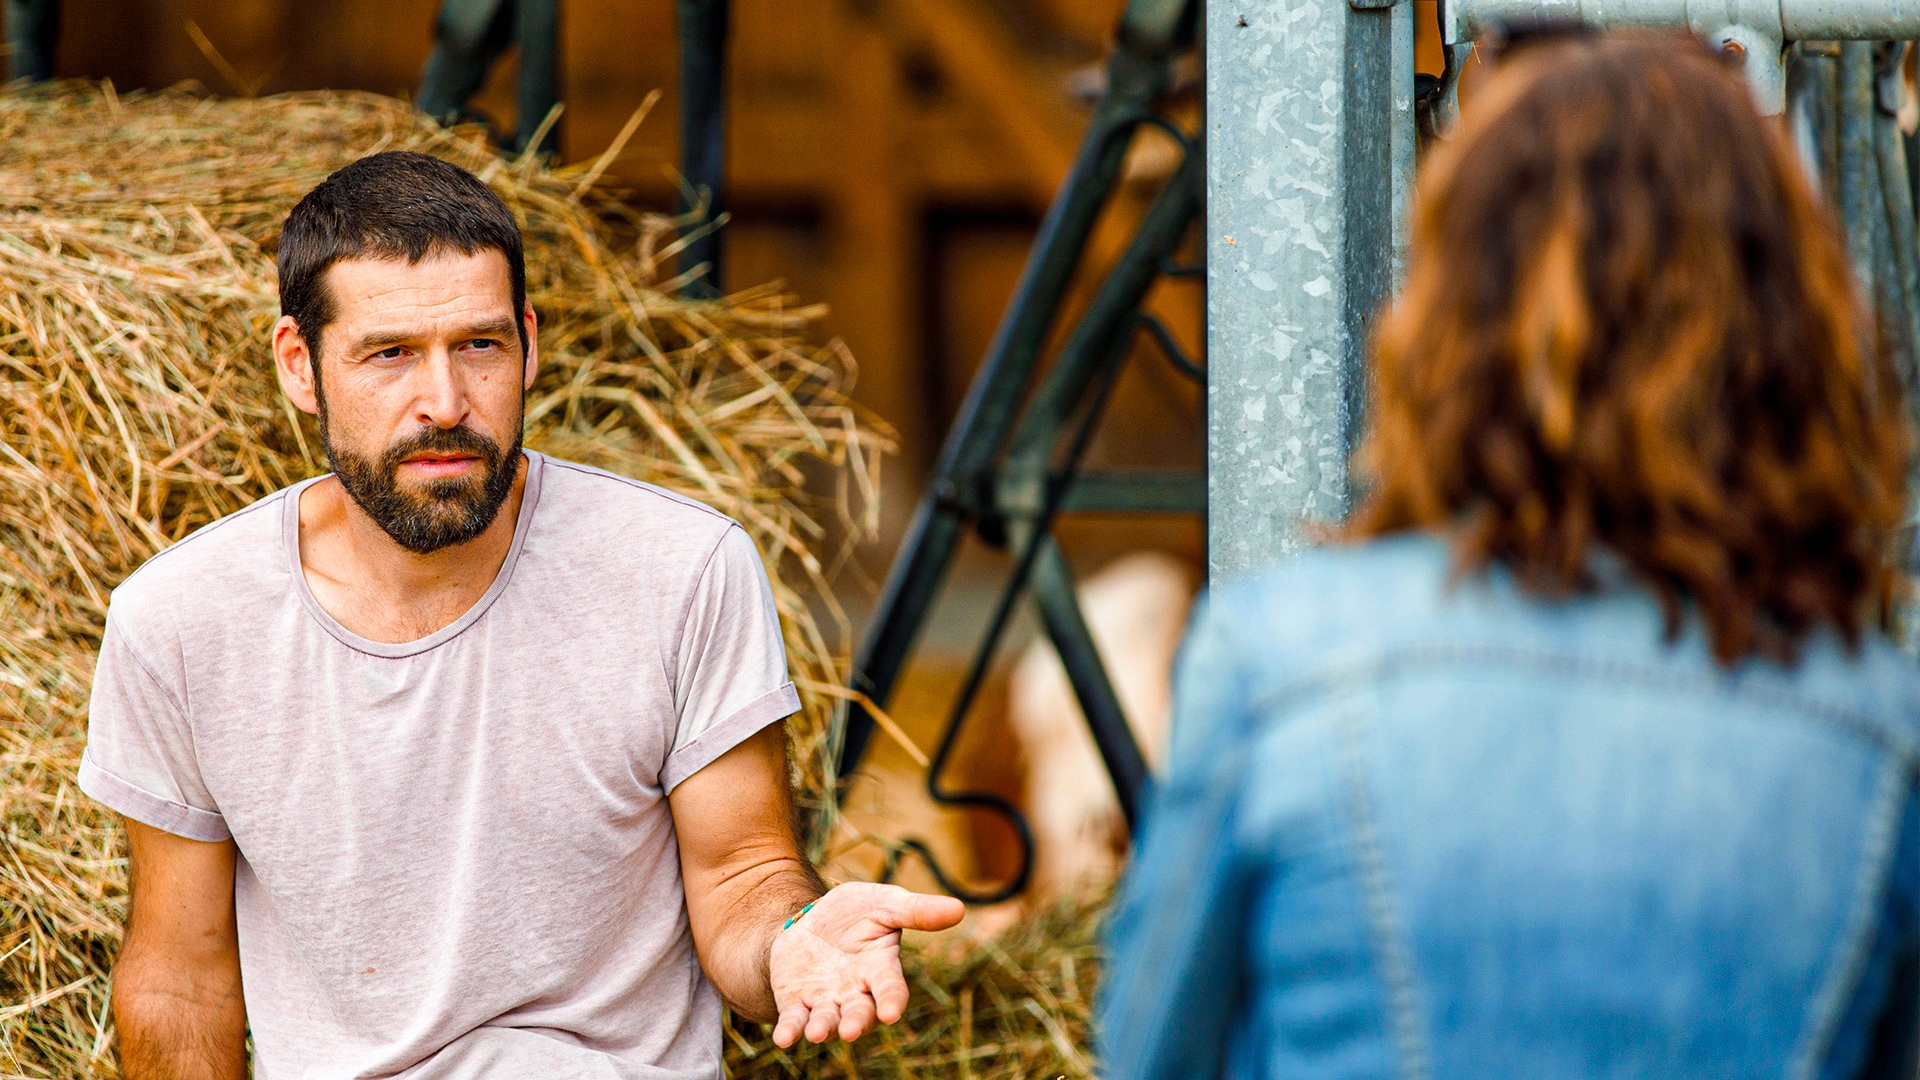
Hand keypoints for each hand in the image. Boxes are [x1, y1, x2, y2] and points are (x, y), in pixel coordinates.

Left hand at [768, 881, 964, 1045]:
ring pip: (827, 1020)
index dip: (891, 1000)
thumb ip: (916, 910)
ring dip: (823, 1029)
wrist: (810, 918)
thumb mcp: (885, 902)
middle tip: (850, 1030)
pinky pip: (795, 1021)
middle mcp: (856, 991)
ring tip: (817, 1034)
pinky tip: (783, 1038)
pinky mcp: (797, 1002)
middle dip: (855, 1022)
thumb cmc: (856, 912)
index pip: (890, 988)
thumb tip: (960, 908)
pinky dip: (791, 1030)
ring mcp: (826, 1000)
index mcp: (880, 968)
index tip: (891, 1013)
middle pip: (859, 1012)